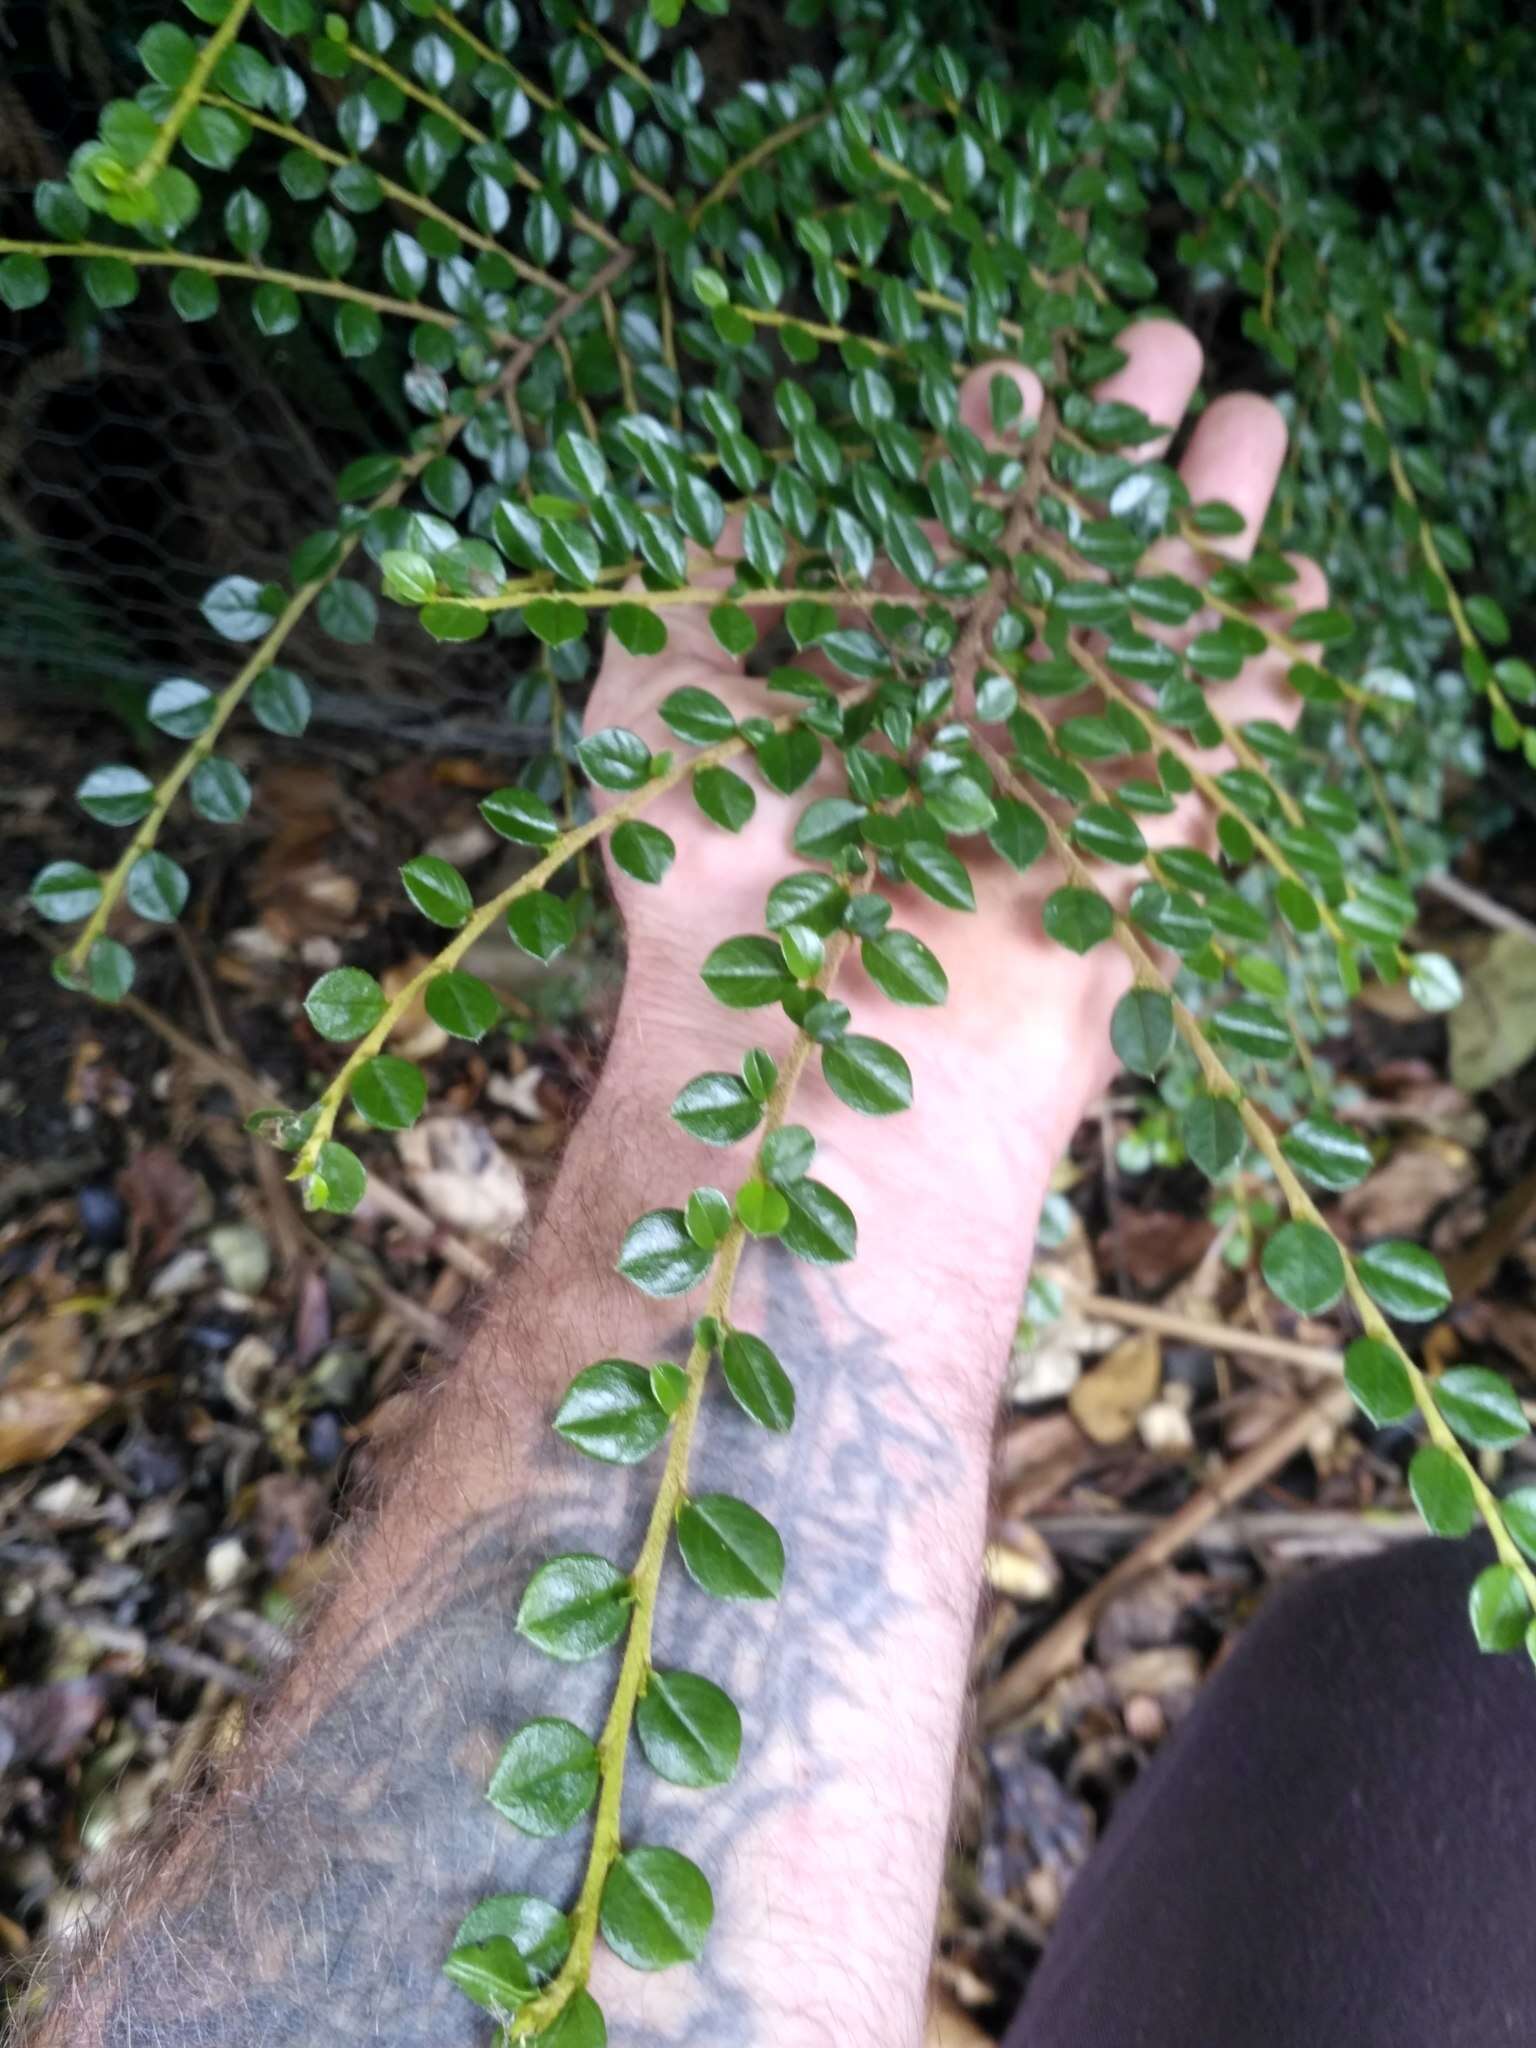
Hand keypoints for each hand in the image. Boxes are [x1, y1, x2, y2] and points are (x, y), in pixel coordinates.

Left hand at [583, 319, 1323, 1233]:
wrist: (805, 1067)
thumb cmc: (709, 890)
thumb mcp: (653, 716)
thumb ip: (683, 600)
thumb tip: (725, 510)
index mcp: (865, 686)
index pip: (939, 545)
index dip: (976, 456)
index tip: (1010, 369)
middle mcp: (967, 725)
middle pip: (1059, 565)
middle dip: (1111, 455)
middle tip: (1160, 339)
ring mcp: (1056, 783)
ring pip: (1148, 631)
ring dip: (1204, 527)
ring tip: (1252, 413)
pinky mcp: (1134, 848)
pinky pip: (1213, 744)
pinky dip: (1258, 669)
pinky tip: (1300, 583)